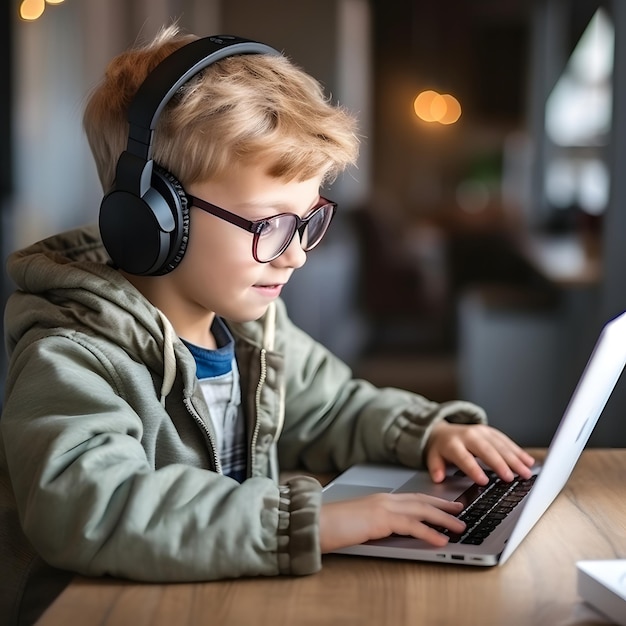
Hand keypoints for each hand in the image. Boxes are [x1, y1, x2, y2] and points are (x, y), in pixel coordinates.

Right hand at [319, 493, 464, 552]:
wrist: (317, 522)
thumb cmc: (333, 525)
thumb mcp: (361, 523)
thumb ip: (378, 524)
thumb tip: (392, 532)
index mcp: (380, 499)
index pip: (413, 498)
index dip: (433, 501)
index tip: (448, 504)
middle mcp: (385, 499)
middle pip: (422, 501)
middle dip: (444, 506)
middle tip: (462, 512)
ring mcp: (383, 507)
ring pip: (422, 511)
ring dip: (443, 519)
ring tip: (460, 527)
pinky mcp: (381, 520)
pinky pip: (411, 526)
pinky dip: (429, 532)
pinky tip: (441, 540)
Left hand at [425, 422, 534, 484]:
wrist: (443, 431)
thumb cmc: (441, 449)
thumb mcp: (433, 458)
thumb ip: (436, 468)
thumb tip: (438, 478)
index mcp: (453, 444)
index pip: (464, 457)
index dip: (473, 469)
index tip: (483, 481)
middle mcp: (469, 436)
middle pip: (486, 450)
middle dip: (499, 464)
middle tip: (510, 478)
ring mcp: (481, 432)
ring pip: (499, 445)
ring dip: (514, 459)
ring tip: (525, 472)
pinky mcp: (490, 431)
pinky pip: (506, 441)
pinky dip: (518, 451)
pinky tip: (528, 461)